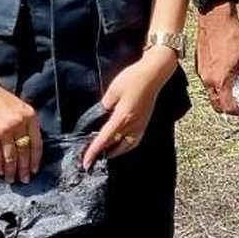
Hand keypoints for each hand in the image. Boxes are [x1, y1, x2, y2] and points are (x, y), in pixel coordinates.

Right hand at [0, 83, 44, 182]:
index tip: (35, 169)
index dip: (36, 159)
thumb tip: (26, 145)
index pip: (37, 143)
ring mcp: (4, 130)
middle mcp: (19, 124)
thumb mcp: (18, 106)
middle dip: (24, 168)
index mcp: (30, 116)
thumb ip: (24, 123)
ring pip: (11, 157)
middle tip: (25, 180)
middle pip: (24, 152)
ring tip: (11, 179)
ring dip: (11, 171)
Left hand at [83, 49, 174, 169]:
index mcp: (122, 118)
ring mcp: (140, 126)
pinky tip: (121, 145)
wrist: (153, 75)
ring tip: (104, 154)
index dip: (93, 152)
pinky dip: (126, 147)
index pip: (104, 139)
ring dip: (114, 153)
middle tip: (90, 158)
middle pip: (114, 146)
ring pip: (126, 147)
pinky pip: (135, 141)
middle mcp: (132, 126)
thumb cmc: (132, 79)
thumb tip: (100, 115)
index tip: (85, 162)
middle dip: (101, 154)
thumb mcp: (112, 91)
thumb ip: (104, 106)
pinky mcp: (145, 123)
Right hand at [196, 6, 238, 115]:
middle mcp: (208, 80)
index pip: (228, 108)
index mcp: (220, 80)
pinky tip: (228, 72)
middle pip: (218, 104)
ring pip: (212, 93)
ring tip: (237, 82)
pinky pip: (208, 82)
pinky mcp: (199, 65)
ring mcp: (201, 73)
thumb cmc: (233, 35)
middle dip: (230, 105)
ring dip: (224, 94)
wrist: (216, 18)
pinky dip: (218, 83)